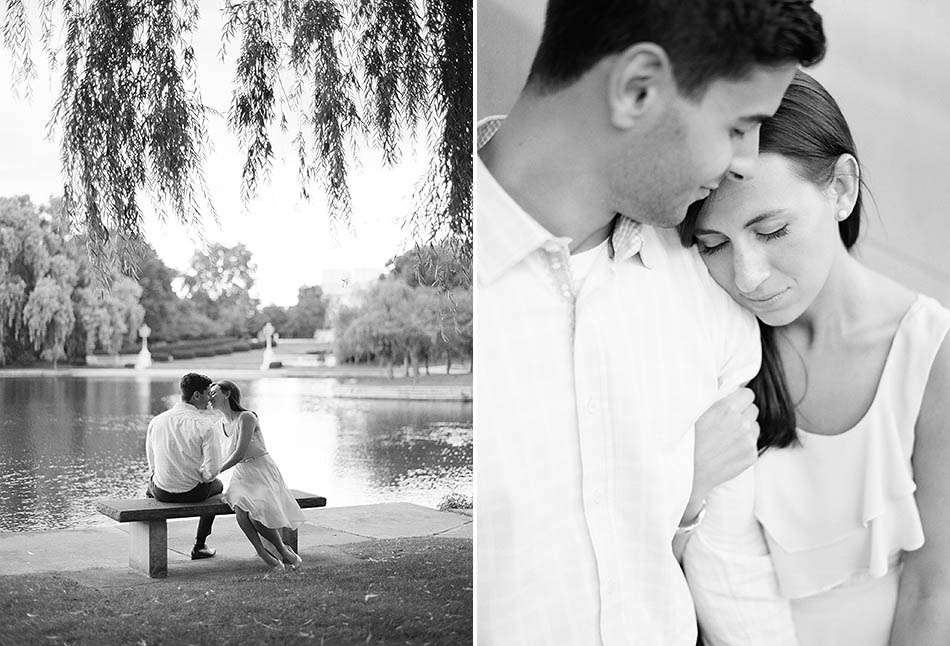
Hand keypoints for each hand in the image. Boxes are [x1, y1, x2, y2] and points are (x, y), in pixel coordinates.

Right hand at [691, 387, 758, 503]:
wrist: (688, 473)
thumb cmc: (685, 440)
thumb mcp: (693, 412)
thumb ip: (712, 397)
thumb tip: (722, 383)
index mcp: (727, 408)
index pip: (748, 393)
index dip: (739, 398)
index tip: (730, 404)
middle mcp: (741, 423)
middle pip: (753, 409)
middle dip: (742, 412)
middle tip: (727, 421)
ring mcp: (748, 440)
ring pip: (755, 425)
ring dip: (746, 427)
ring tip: (727, 436)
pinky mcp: (751, 456)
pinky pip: (753, 442)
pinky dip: (744, 443)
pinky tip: (729, 448)